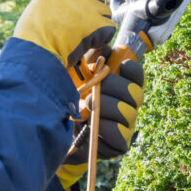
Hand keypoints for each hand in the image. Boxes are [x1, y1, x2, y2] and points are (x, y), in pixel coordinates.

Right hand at [14, 0, 118, 67]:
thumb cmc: (34, 33)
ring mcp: (88, 6)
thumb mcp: (43, 4)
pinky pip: (109, 28)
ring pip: (106, 13)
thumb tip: (76, 3)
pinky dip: (102, 38)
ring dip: (98, 26)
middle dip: (95, 10)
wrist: (36, 50)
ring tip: (79, 35)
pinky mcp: (97, 23)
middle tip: (79, 25)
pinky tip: (87, 43)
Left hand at [56, 58, 143, 189]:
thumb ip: (91, 57)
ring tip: (87, 107)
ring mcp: (125, 125)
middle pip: (135, 92)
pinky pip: (120, 134)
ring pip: (127, 112)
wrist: (53, 131)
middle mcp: (126, 104)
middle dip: (112, 88)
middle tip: (92, 90)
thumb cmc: (66, 98)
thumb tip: (105, 45)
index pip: (137, 75)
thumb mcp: (75, 72)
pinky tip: (90, 126)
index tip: (119, 66)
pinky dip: (103, 127)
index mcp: (118, 85)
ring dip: (105, 107)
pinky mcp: (118, 145)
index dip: (132, 69)